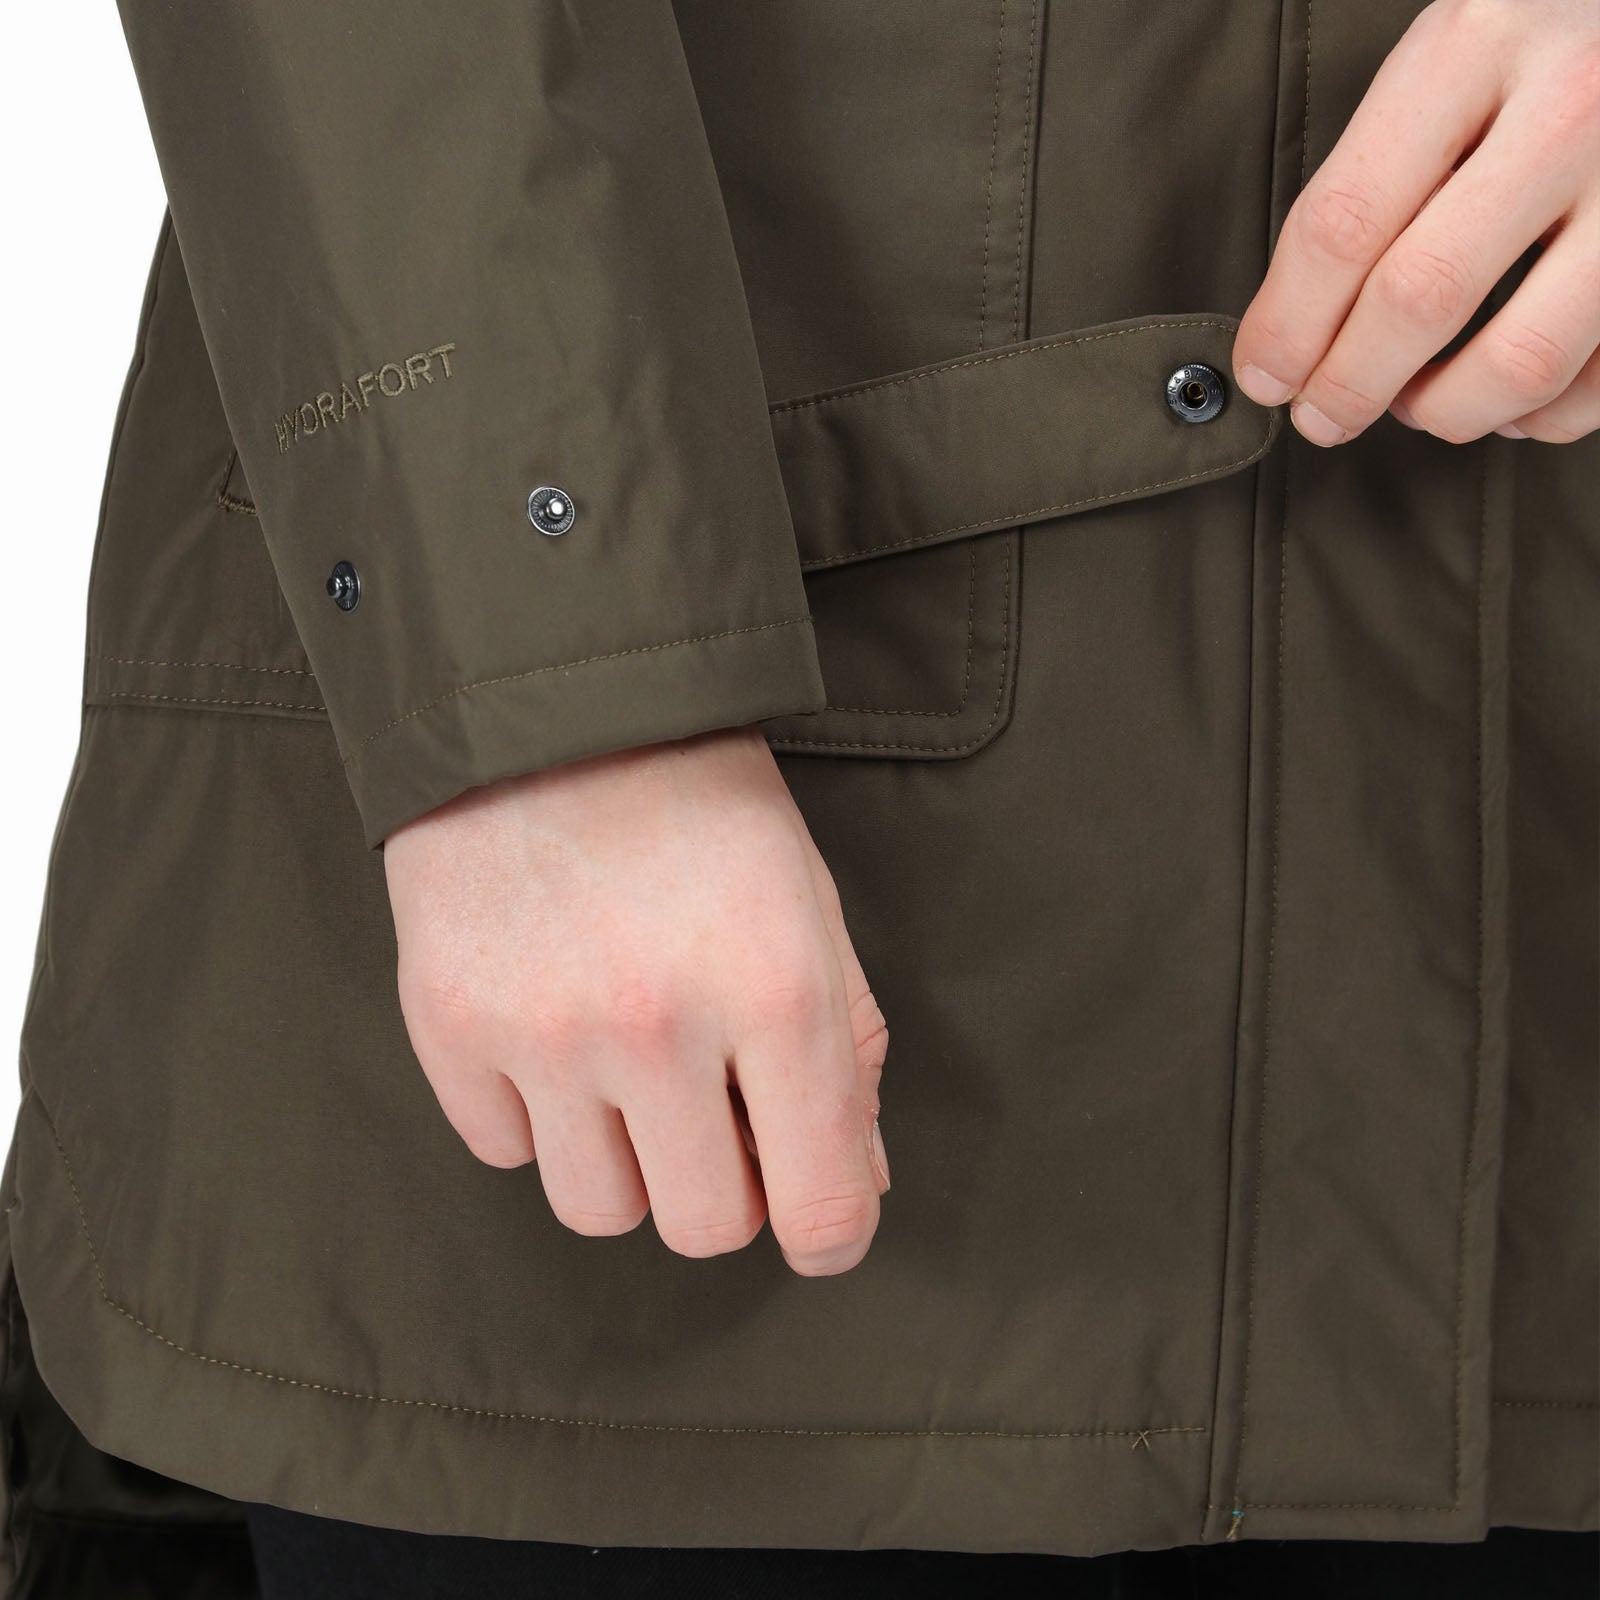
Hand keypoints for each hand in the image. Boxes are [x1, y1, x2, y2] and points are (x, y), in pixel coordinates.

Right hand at [380, 725, 890, 1276]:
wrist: (544, 698)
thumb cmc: (700, 796)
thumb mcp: (808, 897)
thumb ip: (849, 1045)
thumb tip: (860, 1177)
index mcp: (777, 989)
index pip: (821, 1206)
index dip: (830, 1231)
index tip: (817, 1217)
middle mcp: (657, 1026)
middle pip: (701, 1227)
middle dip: (723, 1185)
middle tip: (714, 1109)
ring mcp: (541, 1031)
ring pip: (598, 1209)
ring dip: (625, 1158)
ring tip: (624, 1062)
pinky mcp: (448, 1025)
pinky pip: (504, 1149)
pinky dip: (536, 1111)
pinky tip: (550, 1024)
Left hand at [1233, 0, 1598, 445]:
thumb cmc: (1534, 50)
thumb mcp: (1442, 67)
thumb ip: (1368, 184)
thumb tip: (1285, 341)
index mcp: (1476, 46)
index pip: (1344, 223)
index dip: (1287, 327)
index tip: (1265, 378)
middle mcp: (1570, 105)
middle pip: (1422, 296)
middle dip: (1350, 384)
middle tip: (1321, 417)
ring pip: (1521, 360)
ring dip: (1446, 411)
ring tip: (1415, 404)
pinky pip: (1598, 381)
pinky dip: (1538, 415)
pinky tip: (1502, 399)